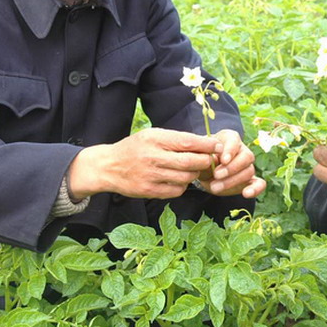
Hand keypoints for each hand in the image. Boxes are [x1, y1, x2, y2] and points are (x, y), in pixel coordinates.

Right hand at [69, 127, 224, 199]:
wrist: (108, 167)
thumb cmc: (135, 148)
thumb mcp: (152, 135)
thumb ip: (176, 139)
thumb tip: (206, 143)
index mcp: (155, 139)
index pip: (188, 142)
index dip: (207, 145)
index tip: (218, 146)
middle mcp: (153, 157)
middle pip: (191, 162)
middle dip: (206, 161)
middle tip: (210, 160)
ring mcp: (151, 176)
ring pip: (186, 178)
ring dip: (194, 174)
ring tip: (192, 169)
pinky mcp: (149, 191)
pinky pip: (177, 191)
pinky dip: (183, 186)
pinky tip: (178, 180)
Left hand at [197, 129, 265, 198]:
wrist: (203, 171)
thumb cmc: (202, 158)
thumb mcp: (200, 154)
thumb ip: (206, 155)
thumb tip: (213, 159)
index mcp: (230, 139)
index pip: (235, 142)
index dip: (230, 151)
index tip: (223, 160)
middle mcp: (242, 150)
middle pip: (246, 157)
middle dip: (232, 168)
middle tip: (216, 175)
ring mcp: (247, 166)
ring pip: (249, 171)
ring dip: (233, 181)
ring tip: (215, 187)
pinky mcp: (250, 180)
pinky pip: (259, 184)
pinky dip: (256, 189)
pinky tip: (247, 194)